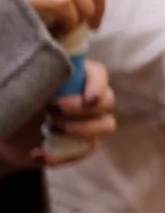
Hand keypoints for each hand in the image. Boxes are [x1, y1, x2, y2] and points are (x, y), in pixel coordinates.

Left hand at [0, 61, 116, 171]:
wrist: (4, 130)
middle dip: (80, 109)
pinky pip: (85, 152)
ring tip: (48, 130)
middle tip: (51, 110)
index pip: (99, 75)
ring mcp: (91, 123)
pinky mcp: (83, 146)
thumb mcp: (26, 84)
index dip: (98, 86)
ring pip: (106, 126)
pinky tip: (37, 153)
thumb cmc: (16, 100)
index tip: (87, 99)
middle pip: (107, 102)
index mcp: (79, 77)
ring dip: (79, 130)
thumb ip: (43, 72)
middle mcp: (91, 99)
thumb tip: (53, 56)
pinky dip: (61, 156)